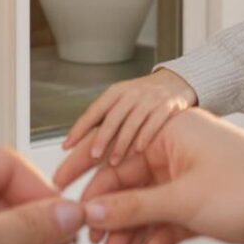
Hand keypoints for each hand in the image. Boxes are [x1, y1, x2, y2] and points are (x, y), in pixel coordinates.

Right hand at [58, 111, 243, 243]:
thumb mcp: (182, 200)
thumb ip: (132, 207)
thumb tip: (91, 211)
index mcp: (172, 132)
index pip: (116, 156)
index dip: (88, 184)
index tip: (65, 205)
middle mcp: (180, 152)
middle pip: (130, 185)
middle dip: (111, 217)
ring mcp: (194, 180)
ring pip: (149, 207)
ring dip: (132, 233)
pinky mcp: (208, 205)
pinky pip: (170, 220)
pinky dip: (158, 237)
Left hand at [62, 68, 200, 167]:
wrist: (177, 81)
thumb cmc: (144, 96)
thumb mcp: (123, 99)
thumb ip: (106, 116)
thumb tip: (79, 140)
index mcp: (116, 92)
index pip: (94, 110)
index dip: (79, 128)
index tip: (67, 145)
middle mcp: (132, 93)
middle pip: (113, 117)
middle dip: (102, 138)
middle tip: (93, 156)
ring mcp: (150, 99)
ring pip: (132, 122)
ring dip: (122, 143)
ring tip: (114, 161)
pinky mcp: (168, 105)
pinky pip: (154, 122)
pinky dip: (145, 137)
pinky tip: (138, 150)